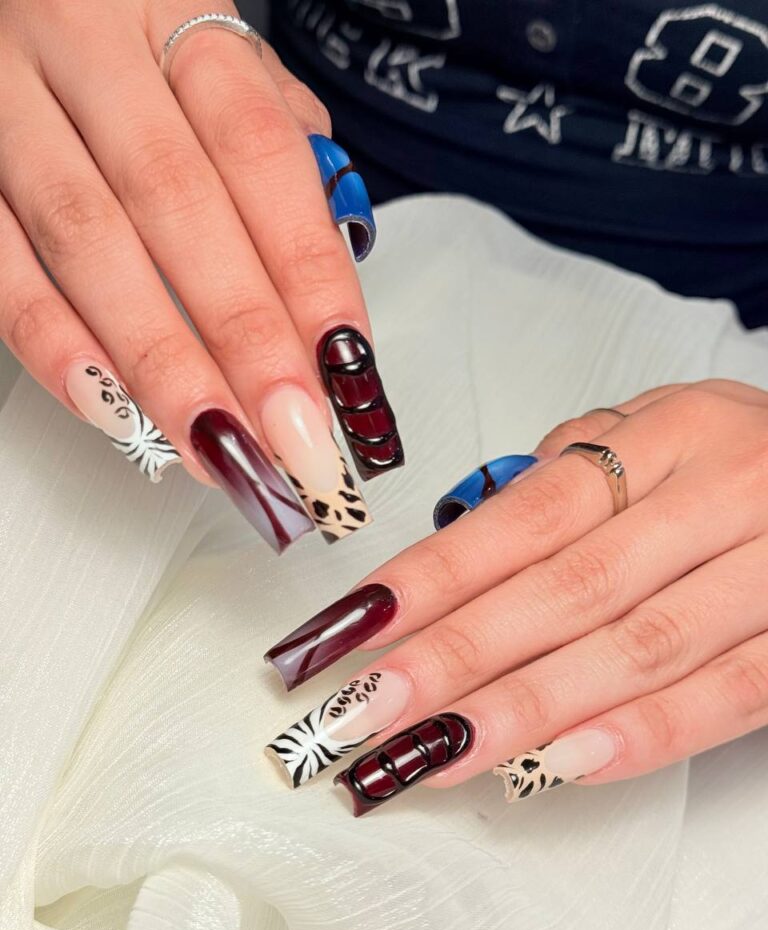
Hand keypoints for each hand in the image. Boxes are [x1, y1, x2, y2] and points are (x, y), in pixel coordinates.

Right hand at [0, 1, 400, 550]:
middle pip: (177, 204)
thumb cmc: (124, 33)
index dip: (308, 267)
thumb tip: (334, 265)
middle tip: (294, 433)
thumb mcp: (209, 52)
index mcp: (171, 12)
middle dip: (244, 335)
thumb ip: (273, 140)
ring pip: (88, 243)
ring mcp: (5, 104)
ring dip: (160, 359)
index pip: (260, 151)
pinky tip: (112, 408)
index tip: (347, 367)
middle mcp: (84, 48)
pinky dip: (54, 342)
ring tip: (219, 446)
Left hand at [265, 380, 767, 811]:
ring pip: (638, 649)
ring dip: (524, 711)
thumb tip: (458, 546)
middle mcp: (723, 494)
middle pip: (568, 589)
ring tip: (430, 753)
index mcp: (669, 433)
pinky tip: (552, 768)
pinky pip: (726, 696)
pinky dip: (639, 737)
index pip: (526, 517)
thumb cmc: (741, 455)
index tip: (349, 634)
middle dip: (454, 657)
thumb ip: (567, 479)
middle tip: (362, 710)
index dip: (431, 580)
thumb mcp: (659, 430)